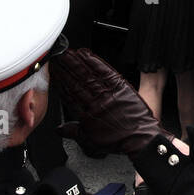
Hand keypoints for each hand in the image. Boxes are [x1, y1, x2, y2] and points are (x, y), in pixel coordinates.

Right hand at [53, 48, 169, 156]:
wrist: (140, 139)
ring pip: (88, 75)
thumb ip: (73, 132)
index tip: (53, 74)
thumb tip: (59, 130)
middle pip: (76, 82)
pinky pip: (105, 72)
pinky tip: (87, 54)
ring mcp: (107, 93)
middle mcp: (95, 101)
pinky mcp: (120, 86)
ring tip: (67, 53)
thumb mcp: (91, 141)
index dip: (60, 83)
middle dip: (65, 69)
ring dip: (76, 63)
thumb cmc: (118, 141)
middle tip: (56, 58)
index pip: (69, 95)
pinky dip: (96, 62)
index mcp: (86, 114)